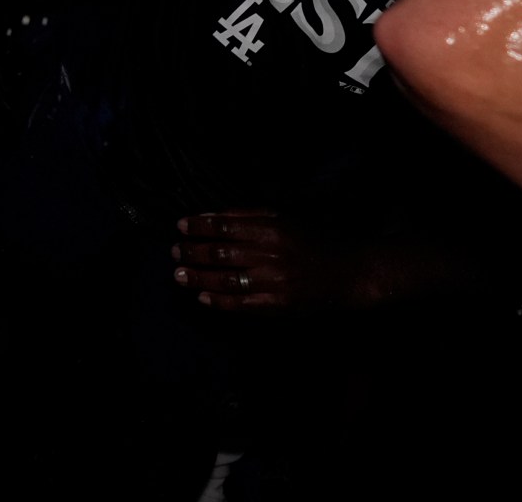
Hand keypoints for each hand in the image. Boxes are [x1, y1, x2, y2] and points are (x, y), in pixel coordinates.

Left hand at [171, 209, 360, 311]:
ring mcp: (274, 282)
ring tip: (179, 275)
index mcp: (270, 229)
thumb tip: (208, 216)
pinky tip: (202, 298)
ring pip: (226, 280)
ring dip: (198, 278)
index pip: (224, 227)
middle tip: (175, 251)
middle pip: (221, 253)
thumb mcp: (281, 218)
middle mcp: (271, 255)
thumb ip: (244, 215)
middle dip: (193, 252)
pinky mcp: (278, 306)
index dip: (198, 226)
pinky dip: (219, 302)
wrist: (345, 273)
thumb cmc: (309, 241)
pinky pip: (241, 305)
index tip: (180, 226)